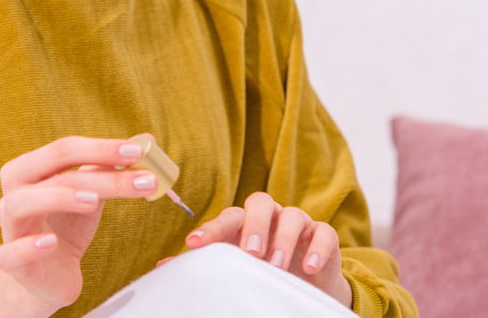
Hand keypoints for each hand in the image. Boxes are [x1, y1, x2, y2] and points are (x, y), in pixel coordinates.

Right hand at [0, 134, 160, 317]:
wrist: (50, 275)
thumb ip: (111, 167)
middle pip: (47, 170)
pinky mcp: (10, 263)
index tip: (137, 151)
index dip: (100, 147)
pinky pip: (9, 253)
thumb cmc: (67, 227)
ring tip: (94, 202)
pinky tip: (51, 243)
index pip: (63, 149)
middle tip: (135, 172)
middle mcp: (13, 194)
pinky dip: (28, 246)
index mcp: (30, 170)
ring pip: (19, 205)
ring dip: (58, 198)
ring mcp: (9, 228)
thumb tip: (147, 139)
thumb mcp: (92, 194)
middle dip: (94, 167)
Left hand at [156, 191, 352, 307]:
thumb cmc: (263, 271)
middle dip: (254, 225)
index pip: (228, 217)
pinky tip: (308, 267)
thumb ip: (205, 263)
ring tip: (275, 266)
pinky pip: (324, 233)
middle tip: (250, 252)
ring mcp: (299, 224)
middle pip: (261, 202)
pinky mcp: (324, 236)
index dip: (211, 229)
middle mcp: (272, 217)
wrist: (307, 285)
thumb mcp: (236, 268)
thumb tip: (163, 265)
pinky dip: (317, 248)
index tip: (194, 244)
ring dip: (283, 240)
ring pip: (293, 216)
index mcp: (246, 223)